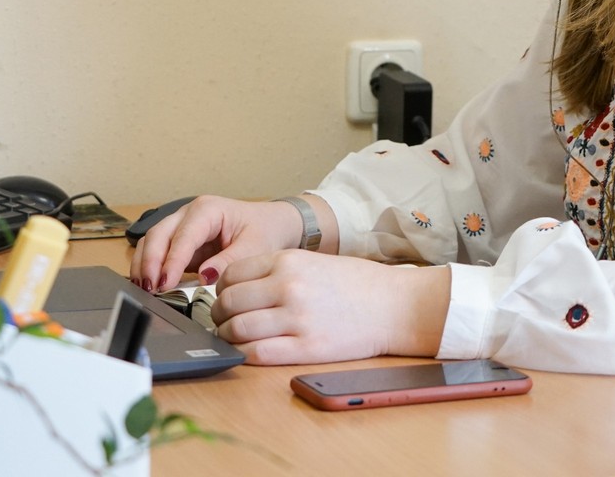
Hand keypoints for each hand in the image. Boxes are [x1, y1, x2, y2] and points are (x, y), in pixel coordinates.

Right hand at [131, 195, 312, 291]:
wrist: (273, 225)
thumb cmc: (265, 230)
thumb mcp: (255, 247)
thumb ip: (229, 261)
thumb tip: (204, 277)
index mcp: (208, 210)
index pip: (183, 235)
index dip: (172, 260)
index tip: (165, 283)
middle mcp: (189, 215)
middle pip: (158, 234)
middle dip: (150, 262)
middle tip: (150, 289)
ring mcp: (182, 228)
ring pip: (152, 242)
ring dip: (145, 265)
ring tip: (145, 290)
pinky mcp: (181, 244)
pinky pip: (158, 253)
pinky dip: (150, 268)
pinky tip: (150, 286)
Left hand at [211, 250, 449, 364]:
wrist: (395, 306)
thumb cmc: (358, 284)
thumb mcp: (314, 261)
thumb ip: (277, 271)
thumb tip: (238, 287)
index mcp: (288, 261)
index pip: (231, 274)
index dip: (221, 289)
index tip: (225, 298)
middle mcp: (288, 286)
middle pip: (228, 302)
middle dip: (219, 314)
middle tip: (223, 320)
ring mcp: (296, 318)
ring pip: (237, 329)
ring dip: (228, 336)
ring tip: (234, 338)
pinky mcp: (306, 348)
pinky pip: (258, 354)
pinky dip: (245, 354)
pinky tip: (249, 351)